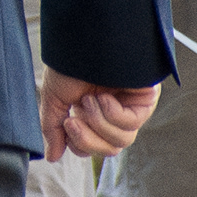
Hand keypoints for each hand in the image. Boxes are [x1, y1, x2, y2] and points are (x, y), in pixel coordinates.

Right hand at [39, 68, 160, 160]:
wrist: (82, 39)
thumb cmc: (68, 62)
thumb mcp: (54, 98)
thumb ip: (52, 129)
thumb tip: (51, 157)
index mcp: (91, 113)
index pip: (92, 147)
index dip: (79, 144)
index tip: (66, 123)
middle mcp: (113, 112)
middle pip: (109, 149)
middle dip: (88, 139)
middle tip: (73, 121)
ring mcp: (130, 107)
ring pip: (121, 141)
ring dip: (99, 123)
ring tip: (89, 100)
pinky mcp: (145, 101)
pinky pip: (131, 124)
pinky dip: (113, 114)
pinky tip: (104, 96)